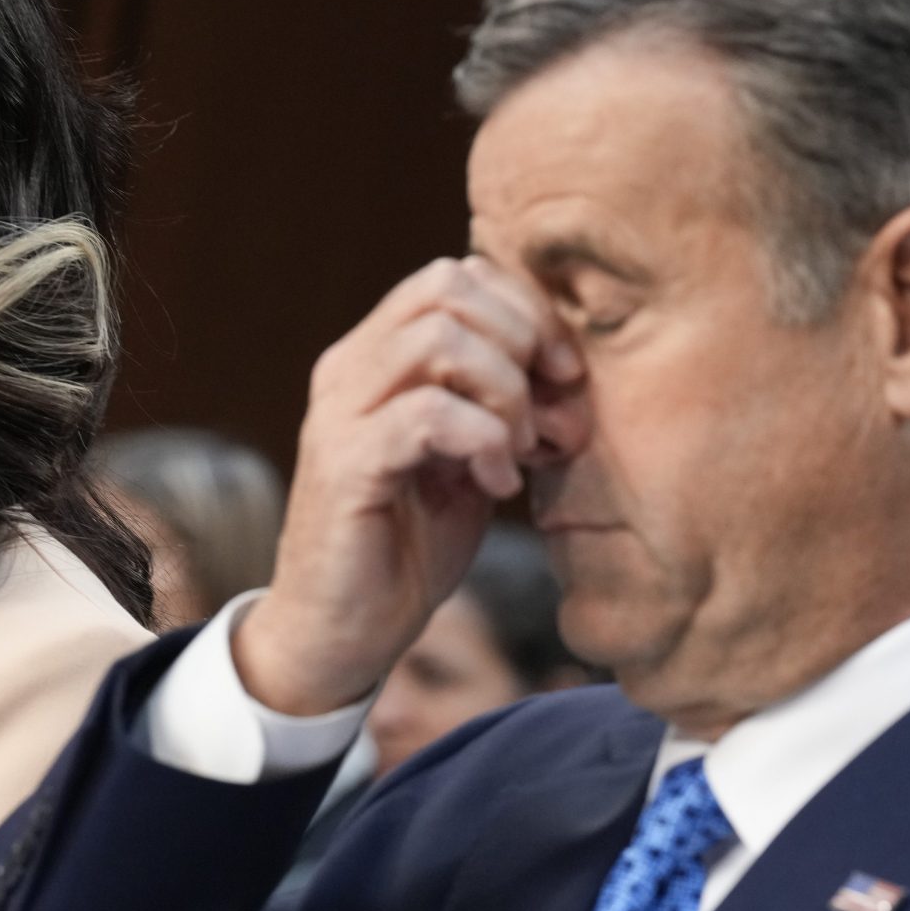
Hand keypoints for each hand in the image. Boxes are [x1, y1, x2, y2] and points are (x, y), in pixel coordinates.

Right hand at [235, 256, 584, 713]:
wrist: (342, 634)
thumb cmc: (407, 547)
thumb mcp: (471, 461)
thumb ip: (504, 407)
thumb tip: (570, 373)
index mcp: (375, 358)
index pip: (454, 276)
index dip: (524, 311)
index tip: (563, 376)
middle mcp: (348, 370)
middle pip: (447, 288)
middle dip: (522, 341)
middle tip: (546, 414)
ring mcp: (339, 413)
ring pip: (440, 338)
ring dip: (504, 392)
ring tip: (519, 451)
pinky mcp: (344, 463)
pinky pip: (428, 412)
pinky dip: (483, 440)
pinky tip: (495, 484)